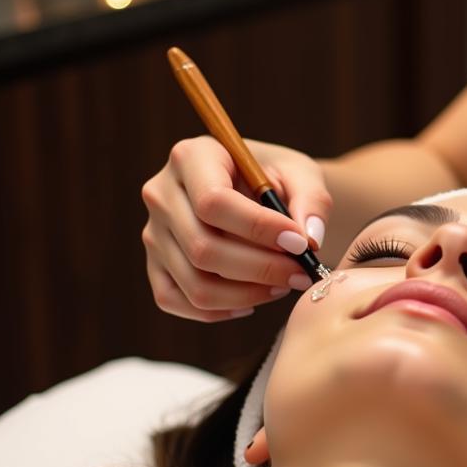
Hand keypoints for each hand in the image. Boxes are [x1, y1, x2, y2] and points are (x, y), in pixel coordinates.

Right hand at [141, 136, 331, 320]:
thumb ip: (312, 201)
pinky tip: (254, 300)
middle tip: (302, 273)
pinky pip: (177, 301)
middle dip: (260, 268)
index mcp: (192, 156)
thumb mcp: (302, 174)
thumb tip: (309, 240)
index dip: (259, 229)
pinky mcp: (155, 265)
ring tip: (284, 284)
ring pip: (194, 282)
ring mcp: (153, 233)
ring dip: (248, 293)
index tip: (301, 244)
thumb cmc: (280, 179)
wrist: (262, 193)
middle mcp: (162, 194)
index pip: (213, 202)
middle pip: (202, 247)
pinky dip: (220, 310)